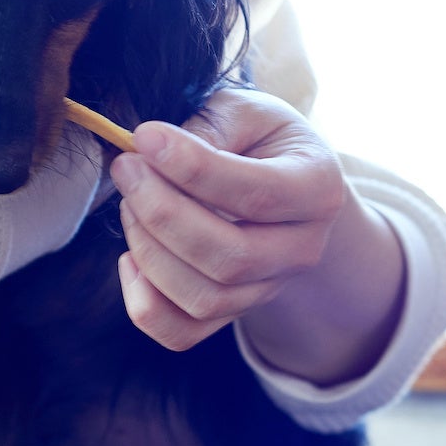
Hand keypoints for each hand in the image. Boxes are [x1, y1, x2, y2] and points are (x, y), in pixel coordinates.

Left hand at [108, 89, 348, 350]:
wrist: (279, 180)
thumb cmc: (258, 138)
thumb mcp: (245, 111)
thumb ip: (209, 128)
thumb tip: (154, 154)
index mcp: (318, 188)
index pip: (257, 193)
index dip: (194, 169)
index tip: (145, 137)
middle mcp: (303, 249)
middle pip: (231, 257)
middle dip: (163, 213)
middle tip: (127, 168)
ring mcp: (270, 288)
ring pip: (205, 298)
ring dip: (150, 252)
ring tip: (129, 203)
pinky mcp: (233, 312)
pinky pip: (183, 333)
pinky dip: (145, 305)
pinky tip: (129, 259)